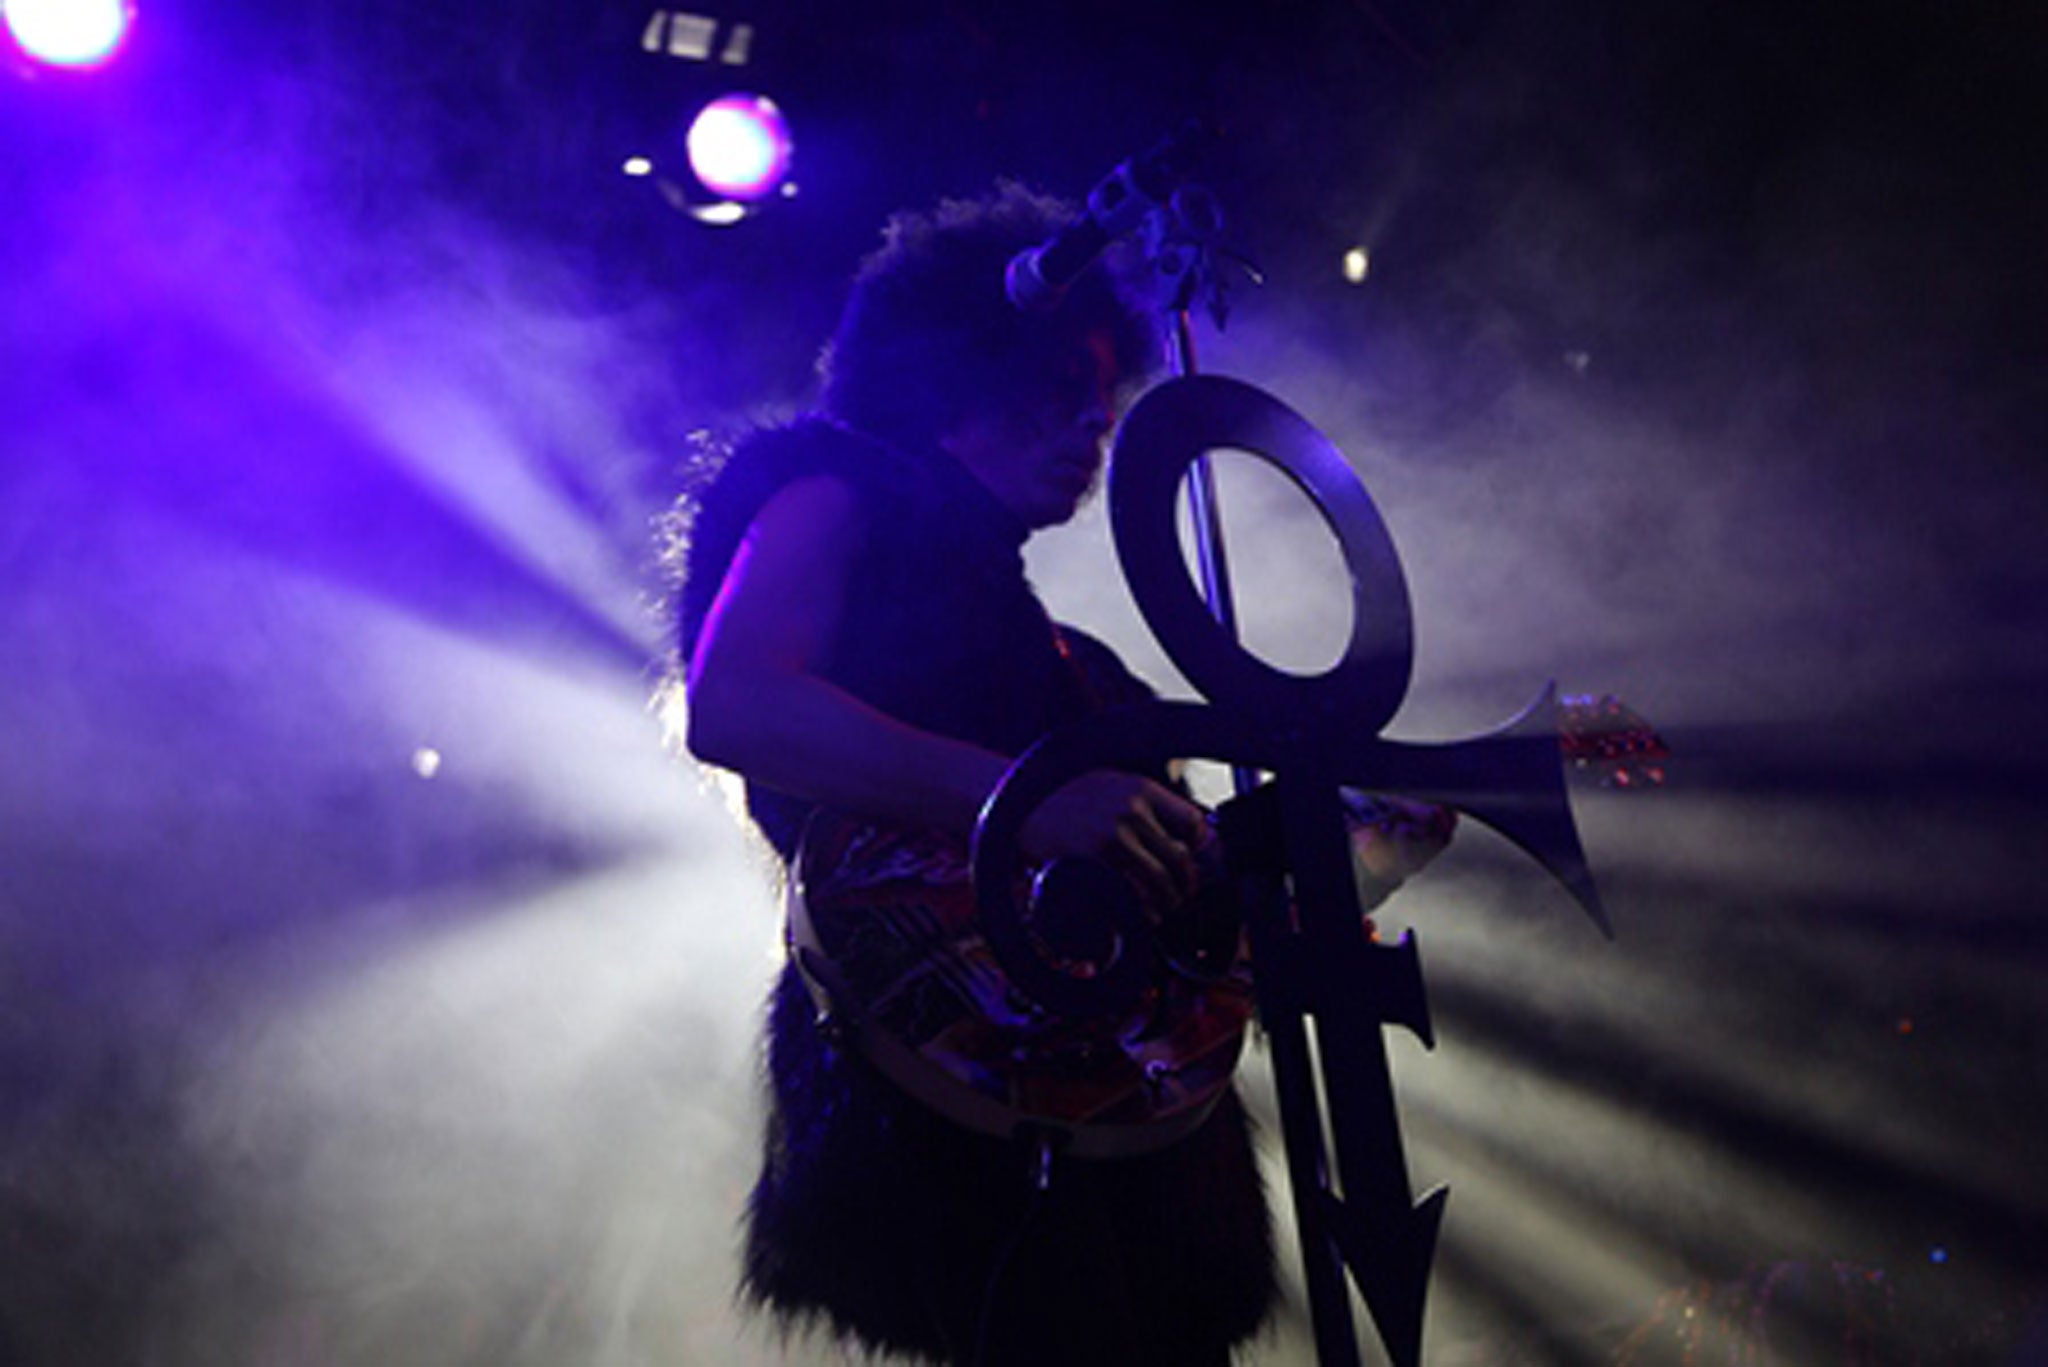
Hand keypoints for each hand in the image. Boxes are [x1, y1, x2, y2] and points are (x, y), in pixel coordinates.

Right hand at [1019, 770, 1207, 911]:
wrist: (1017, 803)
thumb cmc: (1062, 797)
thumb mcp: (1108, 784)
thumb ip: (1142, 804)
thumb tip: (1182, 834)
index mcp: (1141, 788)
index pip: (1193, 821)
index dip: (1200, 849)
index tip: (1194, 863)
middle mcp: (1131, 809)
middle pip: (1180, 857)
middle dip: (1186, 885)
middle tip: (1181, 898)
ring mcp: (1113, 835)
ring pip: (1161, 879)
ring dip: (1169, 903)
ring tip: (1164, 911)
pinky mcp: (1093, 859)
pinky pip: (1133, 893)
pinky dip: (1144, 912)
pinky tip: (1144, 918)